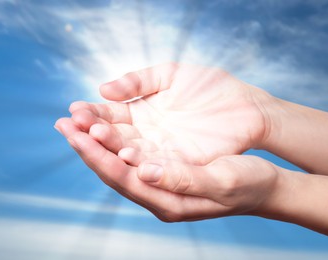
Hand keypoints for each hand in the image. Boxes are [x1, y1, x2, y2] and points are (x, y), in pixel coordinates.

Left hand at [54, 119, 279, 220]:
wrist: (264, 186)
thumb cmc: (248, 184)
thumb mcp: (222, 180)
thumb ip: (184, 178)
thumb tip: (144, 170)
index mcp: (168, 202)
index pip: (122, 178)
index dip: (97, 156)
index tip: (75, 133)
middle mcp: (158, 195)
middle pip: (113, 171)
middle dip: (87, 147)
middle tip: (63, 123)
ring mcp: (161, 183)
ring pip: (119, 162)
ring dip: (96, 141)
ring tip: (75, 120)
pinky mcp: (166, 170)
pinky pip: (133, 155)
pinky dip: (115, 139)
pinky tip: (105, 126)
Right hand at [64, 63, 273, 165]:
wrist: (246, 105)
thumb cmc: (210, 87)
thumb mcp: (171, 75)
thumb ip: (138, 81)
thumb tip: (103, 89)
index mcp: (141, 114)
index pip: (109, 117)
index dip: (91, 115)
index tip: (74, 111)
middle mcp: (147, 136)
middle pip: (113, 138)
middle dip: (91, 132)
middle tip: (70, 126)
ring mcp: (163, 152)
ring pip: (130, 154)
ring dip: (110, 148)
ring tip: (92, 137)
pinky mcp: (182, 165)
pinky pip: (158, 166)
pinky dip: (142, 162)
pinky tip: (126, 154)